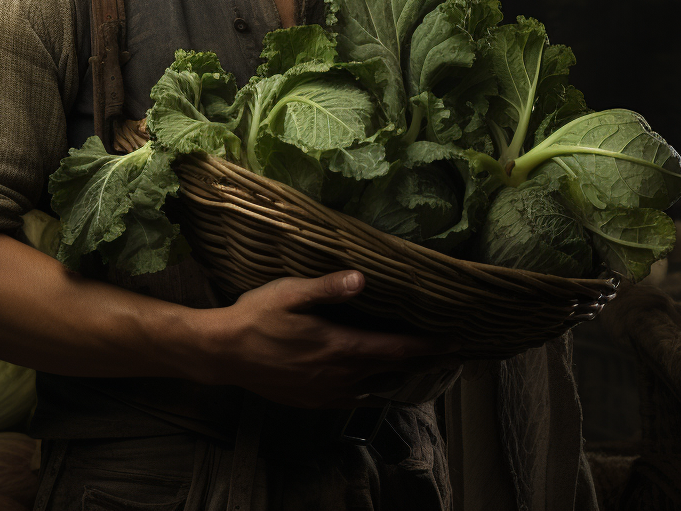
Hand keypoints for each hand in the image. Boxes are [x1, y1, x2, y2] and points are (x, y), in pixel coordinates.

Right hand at [197, 270, 460, 408]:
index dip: (429, 347)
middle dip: (420, 360)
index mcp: (340, 348)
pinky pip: (352, 397)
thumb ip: (328, 288)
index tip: (456, 341)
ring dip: (395, 373)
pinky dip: (369, 385)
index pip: (396, 350)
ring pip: (373, 386)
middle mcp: (339, 376)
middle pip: (391, 370)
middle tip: (445, 350)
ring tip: (412, 361)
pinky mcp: (312, 401)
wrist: (223, 354)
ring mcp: (325, 392)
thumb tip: (361, 279)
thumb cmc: (256, 317)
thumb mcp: (290, 293)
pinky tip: (368, 377)